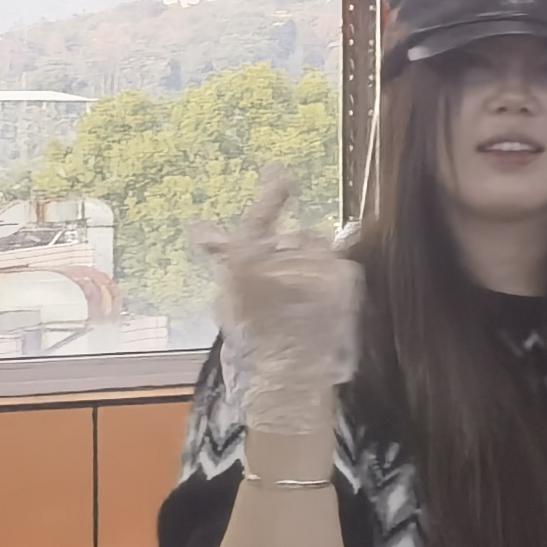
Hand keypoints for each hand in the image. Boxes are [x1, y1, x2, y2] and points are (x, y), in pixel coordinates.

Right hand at [203, 163, 361, 442]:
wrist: (288, 377)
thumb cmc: (252, 343)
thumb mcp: (227, 300)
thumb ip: (223, 259)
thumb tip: (202, 227)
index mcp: (246, 266)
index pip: (260, 219)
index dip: (272, 191)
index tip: (276, 169)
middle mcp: (285, 261)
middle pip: (295, 235)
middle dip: (291, 250)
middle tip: (289, 281)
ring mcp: (319, 269)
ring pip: (317, 246)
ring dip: (310, 262)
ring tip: (304, 297)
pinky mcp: (344, 279)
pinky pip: (336, 261)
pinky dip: (328, 275)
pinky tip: (320, 300)